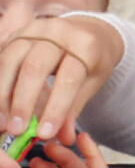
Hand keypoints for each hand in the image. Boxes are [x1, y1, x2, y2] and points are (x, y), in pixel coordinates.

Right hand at [0, 16, 123, 144]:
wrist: (90, 30)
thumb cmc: (93, 60)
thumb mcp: (92, 82)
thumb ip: (75, 108)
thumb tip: (64, 139)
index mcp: (85, 45)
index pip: (69, 79)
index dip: (56, 108)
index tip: (45, 134)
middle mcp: (59, 32)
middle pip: (35, 67)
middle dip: (23, 101)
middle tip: (17, 130)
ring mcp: (36, 29)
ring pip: (11, 60)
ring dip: (3, 93)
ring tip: (4, 121)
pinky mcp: (19, 32)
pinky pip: (2, 56)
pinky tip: (1, 103)